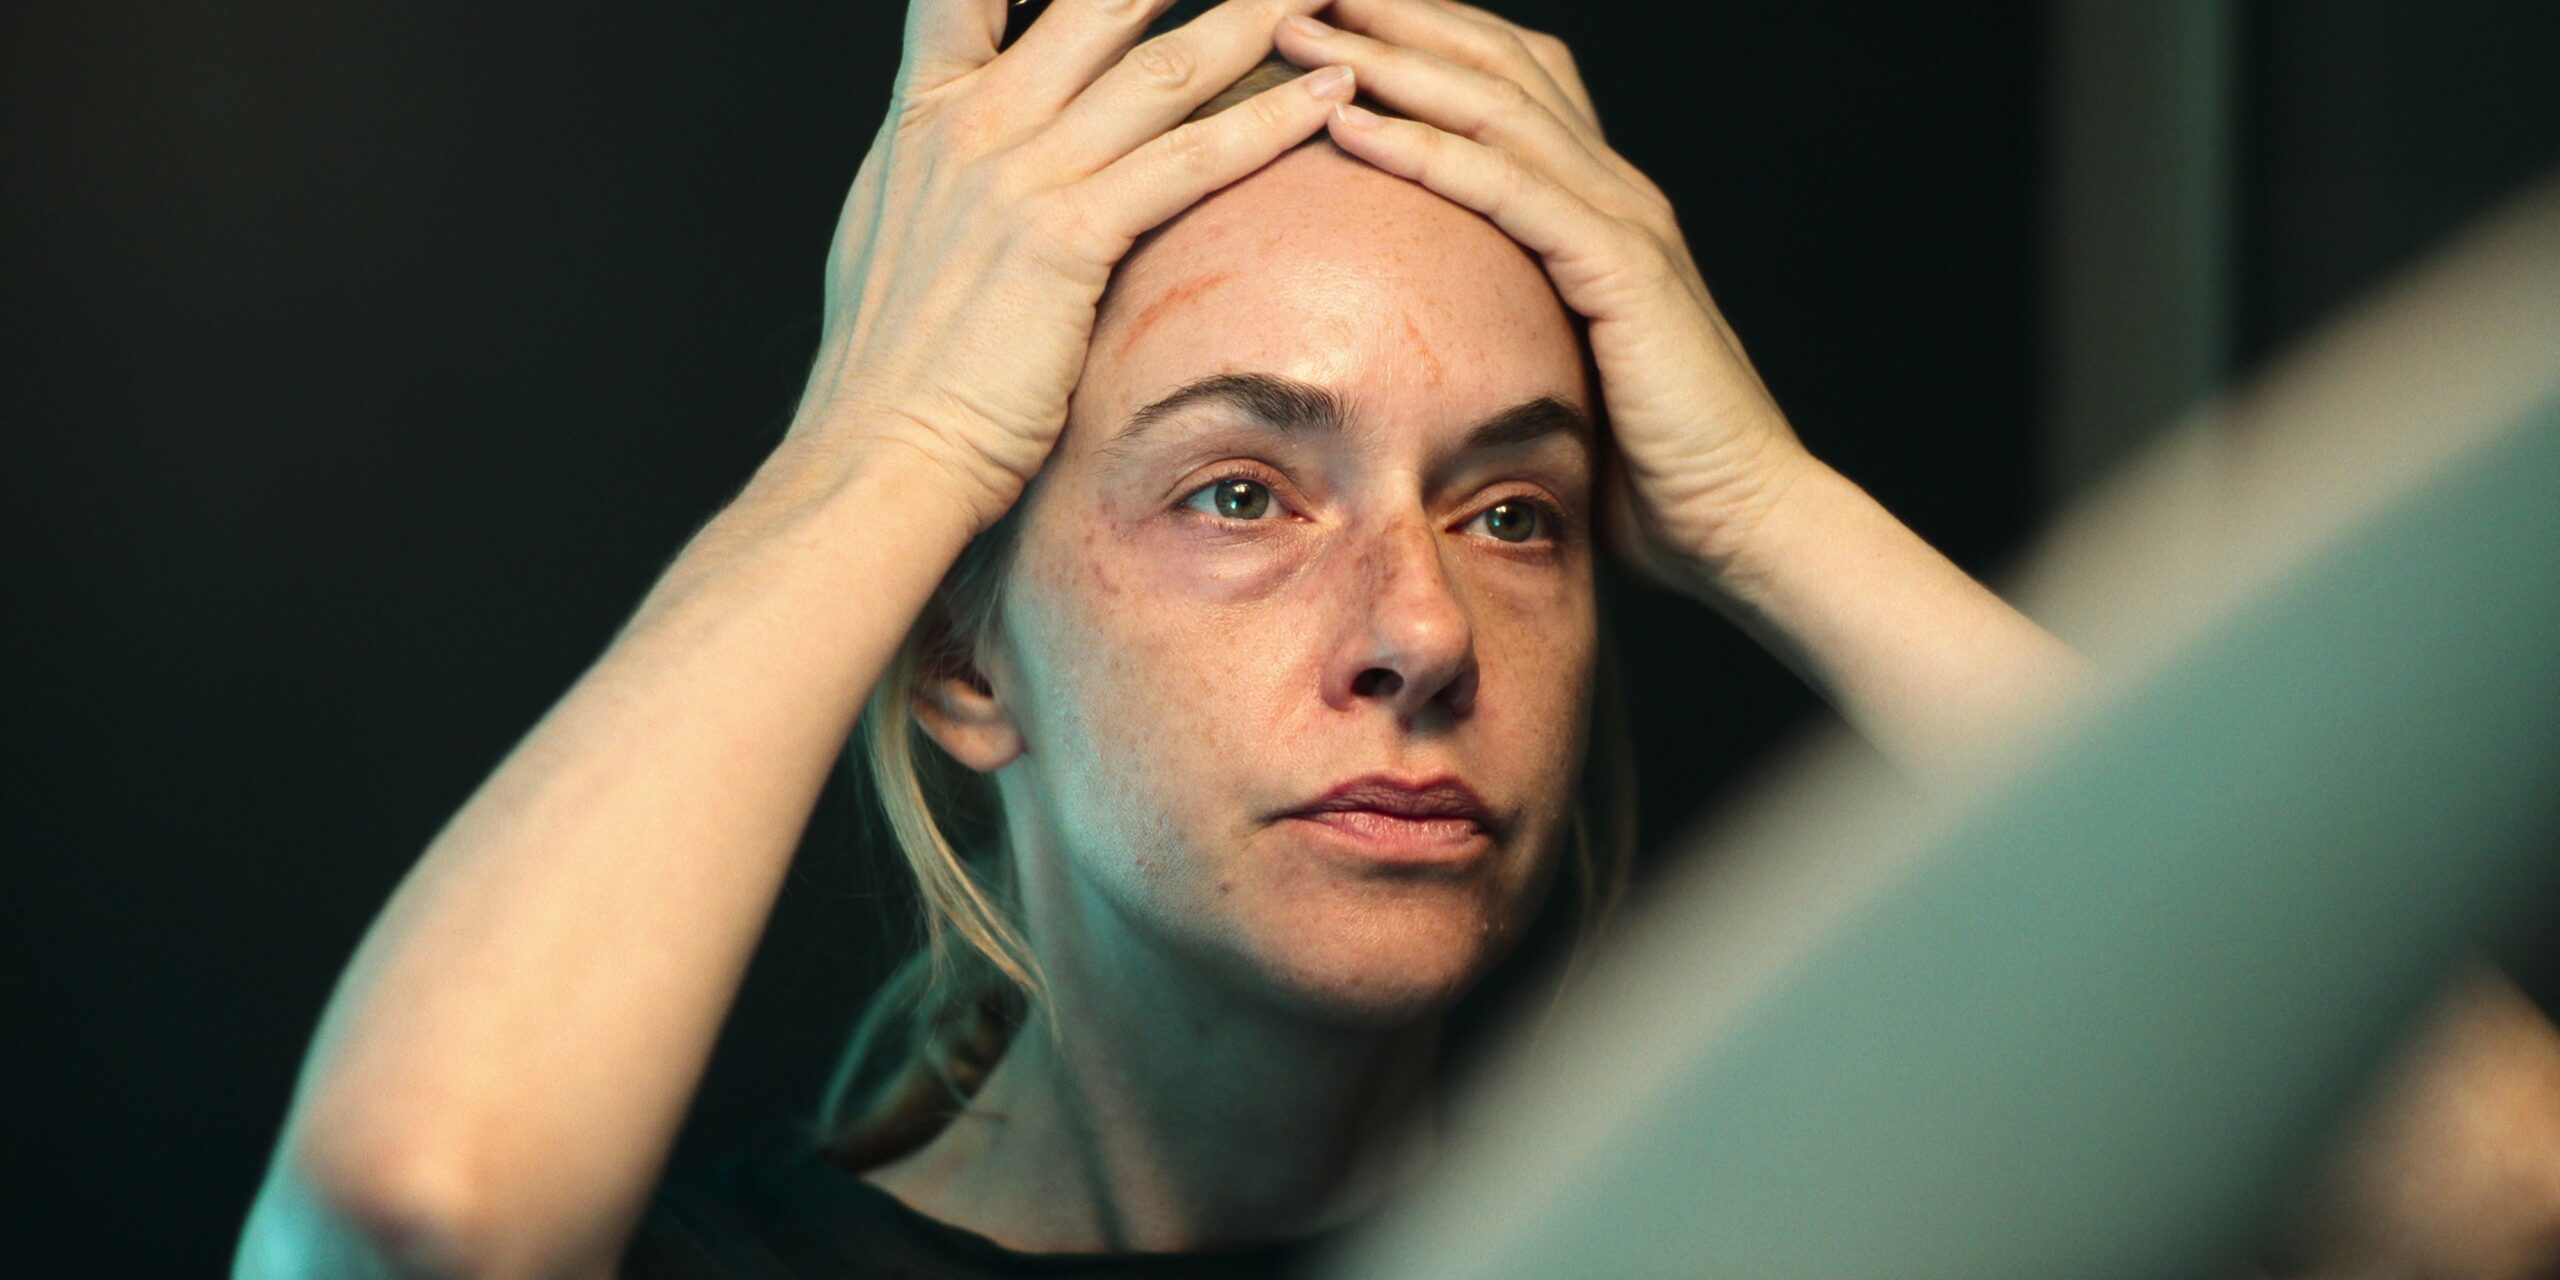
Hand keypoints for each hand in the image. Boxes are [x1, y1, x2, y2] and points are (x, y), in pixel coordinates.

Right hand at [791, 0, 1354, 534]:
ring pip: (1157, 68)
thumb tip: (974, 157)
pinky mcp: (1064, 238)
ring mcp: (1018, 177)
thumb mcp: (890, 237)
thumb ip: (941, 174)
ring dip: (1251, 20)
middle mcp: (971, 127)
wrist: (879, 454)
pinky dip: (1268, 120)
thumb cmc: (892, 372)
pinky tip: (1330, 94)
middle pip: (1094, 6)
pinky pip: (1187, 160)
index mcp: (923, 120)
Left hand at [1271, 0, 1811, 593]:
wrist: (1744, 520)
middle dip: (1396, 15)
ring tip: (1304, 22)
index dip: (1424, 36)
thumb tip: (1418, 346)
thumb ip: (1505, 330)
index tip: (1335, 13)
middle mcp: (1615, 190)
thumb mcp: (1557, 373)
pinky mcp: (1621, 269)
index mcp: (1600, 203)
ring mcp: (1624, 220)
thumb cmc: (1649, 469)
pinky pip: (1507, 188)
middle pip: (1493, 63)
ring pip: (1494, 104)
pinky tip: (1352, 122)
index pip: (1506, 83)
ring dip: (1392, 57)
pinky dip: (1426, 148)